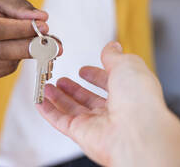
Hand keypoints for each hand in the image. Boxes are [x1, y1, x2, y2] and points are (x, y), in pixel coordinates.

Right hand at [0, 0, 61, 79]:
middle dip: (30, 46)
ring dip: (27, 54)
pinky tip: (19, 47)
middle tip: (54, 43)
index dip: (22, 30)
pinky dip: (18, 60)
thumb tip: (41, 17)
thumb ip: (19, 6)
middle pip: (1, 51)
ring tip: (42, 43)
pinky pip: (5, 70)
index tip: (44, 26)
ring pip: (6, 63)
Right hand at [37, 42, 179, 166]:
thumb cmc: (139, 100)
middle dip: (74, 89)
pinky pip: (60, 121)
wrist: (137, 132)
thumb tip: (111, 46)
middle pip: (89, 99)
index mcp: (129, 93)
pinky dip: (48, 112)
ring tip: (48, 86)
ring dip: (58, 98)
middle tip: (62, 80)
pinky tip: (40, 102)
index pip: (108, 83)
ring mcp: (98, 123)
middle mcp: (115, 110)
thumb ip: (114, 56)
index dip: (96, 76)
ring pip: (72, 110)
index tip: (84, 70)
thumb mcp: (127, 64)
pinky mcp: (81, 133)